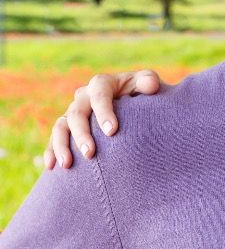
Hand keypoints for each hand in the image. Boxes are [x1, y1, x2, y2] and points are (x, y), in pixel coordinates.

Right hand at [43, 70, 162, 168]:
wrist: (135, 102)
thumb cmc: (142, 93)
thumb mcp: (147, 84)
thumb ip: (148, 81)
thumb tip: (150, 86)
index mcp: (102, 84)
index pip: (99, 95)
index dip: (104, 112)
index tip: (111, 131)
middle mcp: (83, 96)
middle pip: (76, 113)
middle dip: (81, 134)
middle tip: (90, 153)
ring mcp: (73, 112)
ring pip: (60, 126)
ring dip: (61, 145)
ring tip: (67, 164)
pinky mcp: (67, 127)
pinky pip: (54, 139)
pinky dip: (51, 152)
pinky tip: (52, 167)